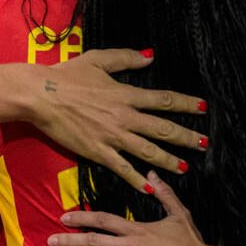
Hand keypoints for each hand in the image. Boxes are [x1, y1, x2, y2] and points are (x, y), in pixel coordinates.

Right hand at [23, 50, 207, 193]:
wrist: (40, 96)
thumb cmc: (67, 75)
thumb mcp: (99, 59)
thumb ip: (126, 59)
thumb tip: (150, 57)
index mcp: (126, 94)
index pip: (163, 100)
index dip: (185, 104)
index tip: (203, 107)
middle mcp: (124, 117)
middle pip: (162, 128)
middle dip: (185, 137)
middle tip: (204, 144)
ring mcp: (112, 136)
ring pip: (147, 151)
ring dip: (168, 160)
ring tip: (185, 167)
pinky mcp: (97, 152)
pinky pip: (122, 168)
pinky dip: (137, 179)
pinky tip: (150, 188)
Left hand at [49, 173, 207, 245]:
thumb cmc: (191, 242)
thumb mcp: (179, 213)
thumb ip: (164, 193)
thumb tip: (152, 173)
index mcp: (137, 229)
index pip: (103, 220)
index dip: (82, 218)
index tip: (64, 217)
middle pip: (94, 240)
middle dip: (70, 240)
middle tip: (50, 240)